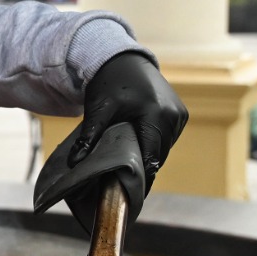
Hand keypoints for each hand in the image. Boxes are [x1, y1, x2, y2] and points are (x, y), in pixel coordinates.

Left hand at [69, 52, 188, 187]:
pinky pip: (167, 138)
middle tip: (127, 188)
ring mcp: (180, 114)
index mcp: (155, 115)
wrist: (123, 59)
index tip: (130, 196)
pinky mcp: (180, 113)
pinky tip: (139, 152)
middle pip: (159, 155)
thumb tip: (75, 164)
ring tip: (132, 174)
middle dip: (143, 169)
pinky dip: (155, 145)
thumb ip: (89, 137)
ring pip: (164, 148)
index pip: (151, 157)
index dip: (141, 177)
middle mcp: (173, 116)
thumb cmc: (108, 83)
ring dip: (150, 157)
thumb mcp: (98, 109)